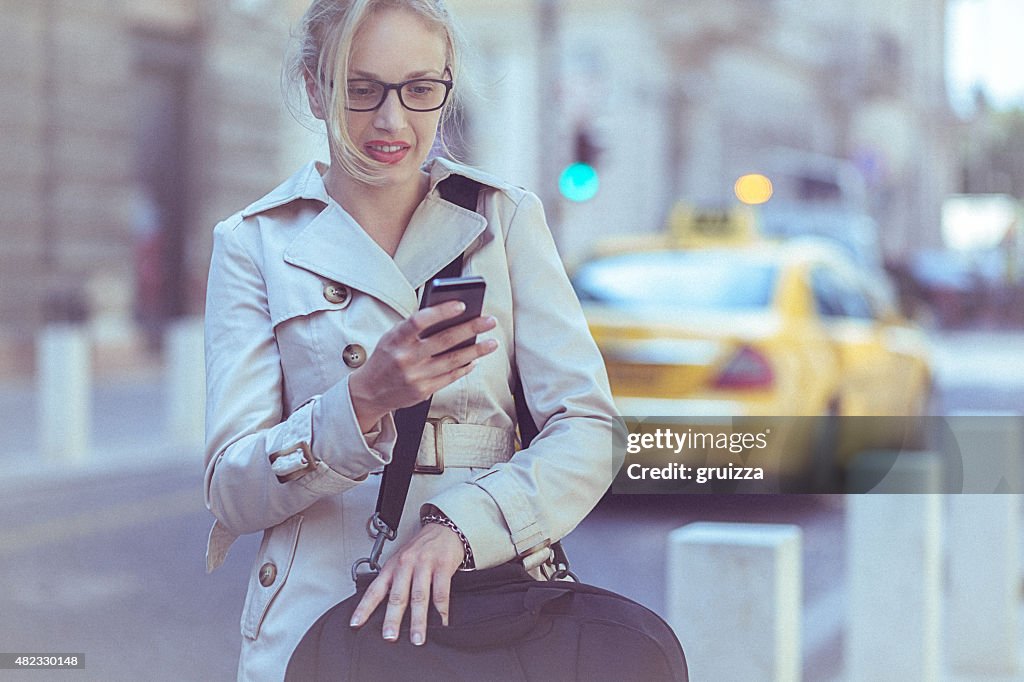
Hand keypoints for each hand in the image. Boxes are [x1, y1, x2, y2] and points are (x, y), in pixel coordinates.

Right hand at [348, 301, 497, 430]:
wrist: (369, 392)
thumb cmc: (385, 357)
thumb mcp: (391, 337)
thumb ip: (414, 327)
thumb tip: (449, 315)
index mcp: (396, 339)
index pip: (420, 321)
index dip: (442, 312)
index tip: (462, 305)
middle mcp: (406, 358)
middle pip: (444, 340)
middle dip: (471, 329)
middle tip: (489, 321)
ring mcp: (416, 376)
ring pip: (453, 360)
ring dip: (476, 351)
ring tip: (491, 343)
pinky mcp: (423, 391)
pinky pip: (450, 377)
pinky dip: (465, 367)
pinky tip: (475, 360)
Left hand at [348, 522, 465, 644]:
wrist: (444, 529)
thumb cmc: (421, 548)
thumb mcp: (402, 561)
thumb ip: (394, 582)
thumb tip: (386, 611)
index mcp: (392, 566)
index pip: (375, 589)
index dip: (364, 607)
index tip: (356, 624)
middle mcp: (406, 564)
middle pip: (397, 596)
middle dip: (392, 619)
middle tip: (389, 636)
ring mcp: (424, 565)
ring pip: (419, 597)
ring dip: (418, 620)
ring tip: (417, 638)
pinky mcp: (442, 565)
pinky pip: (441, 592)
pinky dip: (441, 611)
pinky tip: (441, 622)